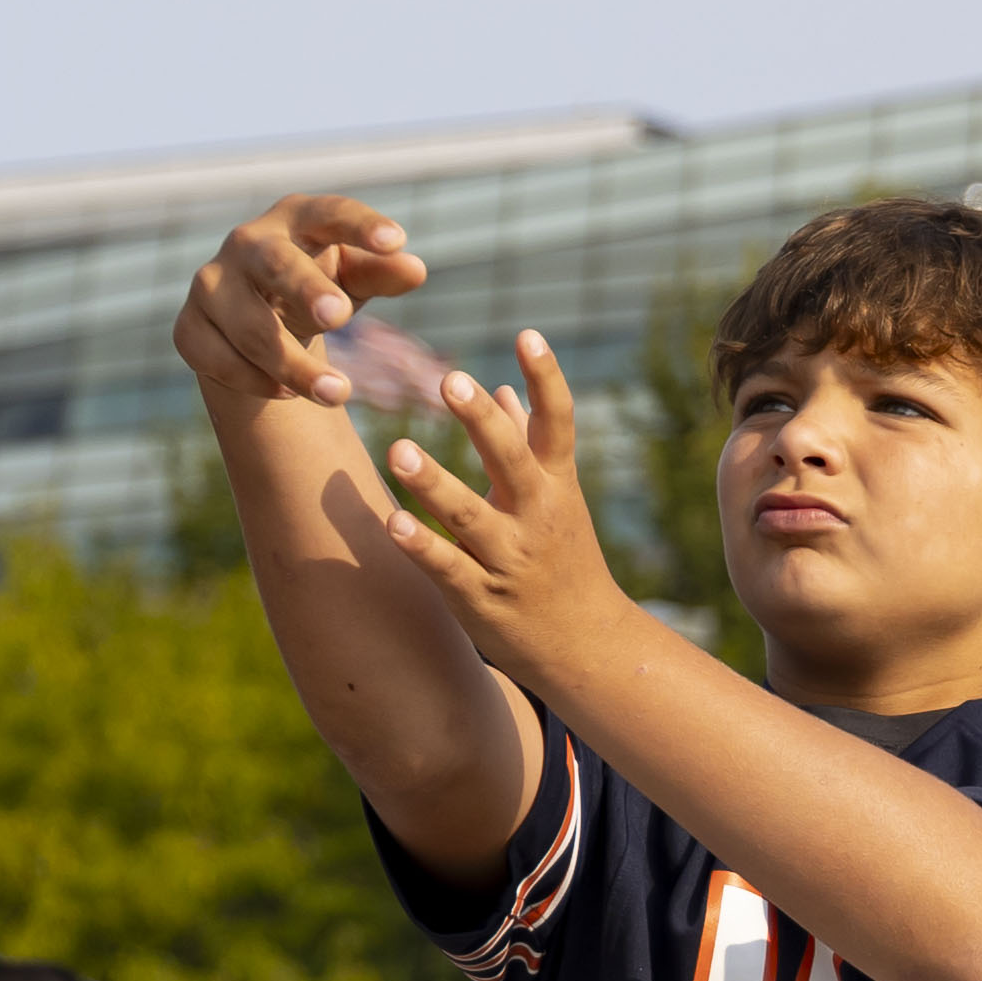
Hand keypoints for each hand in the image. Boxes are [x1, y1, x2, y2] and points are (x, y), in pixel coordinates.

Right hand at [175, 194, 429, 408]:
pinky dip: (255, 380)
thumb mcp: (354, 279)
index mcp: (295, 218)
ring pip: (248, 325)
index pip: (329, 212)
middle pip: (274, 262)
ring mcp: (210, 284)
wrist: (255, 322)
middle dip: (305, 289)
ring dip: (292, 363)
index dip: (361, 224)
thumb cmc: (318, 287)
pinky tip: (288, 395)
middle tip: (340, 317)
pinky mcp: (188, 328)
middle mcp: (246, 243)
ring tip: (339, 392)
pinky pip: (217, 358)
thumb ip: (383, 272)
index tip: (397, 241)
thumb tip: (415, 269)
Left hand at [372, 335, 640, 687]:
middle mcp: (537, 516)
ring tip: (398, 450)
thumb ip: (528, 443)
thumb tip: (505, 388)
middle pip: (512, 460)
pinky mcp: (482, 598)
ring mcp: (510, 558)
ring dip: (434, 483)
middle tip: (451, 379)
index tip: (527, 333)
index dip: (546, 378)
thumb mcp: (556, 500)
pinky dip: (423, 546)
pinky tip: (393, 524)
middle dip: (482, 421)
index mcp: (556, 485)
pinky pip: (449, 568)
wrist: (588, 646)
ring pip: (470, 516)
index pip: (557, 423)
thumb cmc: (564, 561)